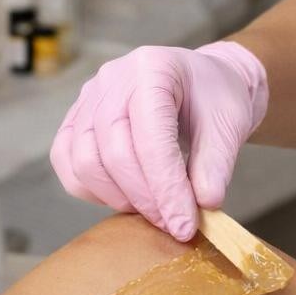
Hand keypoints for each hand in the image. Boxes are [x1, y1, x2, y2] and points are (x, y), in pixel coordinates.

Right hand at [50, 41, 267, 240]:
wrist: (203, 84)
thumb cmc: (215, 100)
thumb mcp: (229, 126)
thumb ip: (216, 164)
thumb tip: (205, 203)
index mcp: (153, 69)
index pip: (151, 139)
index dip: (166, 189)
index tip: (184, 225)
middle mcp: (113, 78)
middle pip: (113, 153)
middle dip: (145, 199)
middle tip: (174, 224)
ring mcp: (88, 96)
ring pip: (84, 162)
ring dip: (118, 198)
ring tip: (154, 210)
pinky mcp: (76, 118)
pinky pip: (66, 160)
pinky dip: (91, 189)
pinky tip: (125, 198)